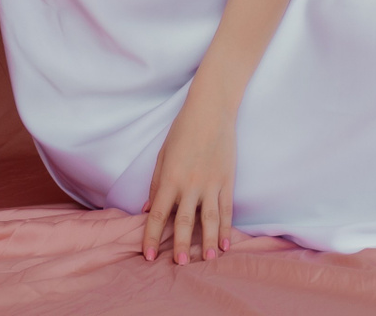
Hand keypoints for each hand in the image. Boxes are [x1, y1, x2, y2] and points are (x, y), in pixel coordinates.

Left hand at [140, 98, 236, 263]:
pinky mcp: (227, 180)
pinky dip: (226, 228)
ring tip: (206, 259)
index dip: (151, 236)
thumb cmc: (183, 130)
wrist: (211, 110)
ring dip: (207, 241)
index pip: (158, 214)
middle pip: (184, 221)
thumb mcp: (163, 155)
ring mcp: (211, 183)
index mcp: (170, 178)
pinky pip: (226, 209)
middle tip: (179, 264)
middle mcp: (190, 184)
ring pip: (209, 219)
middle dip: (180, 245)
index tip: (148, 255)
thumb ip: (156, 183)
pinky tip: (225, 244)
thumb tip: (149, 209)